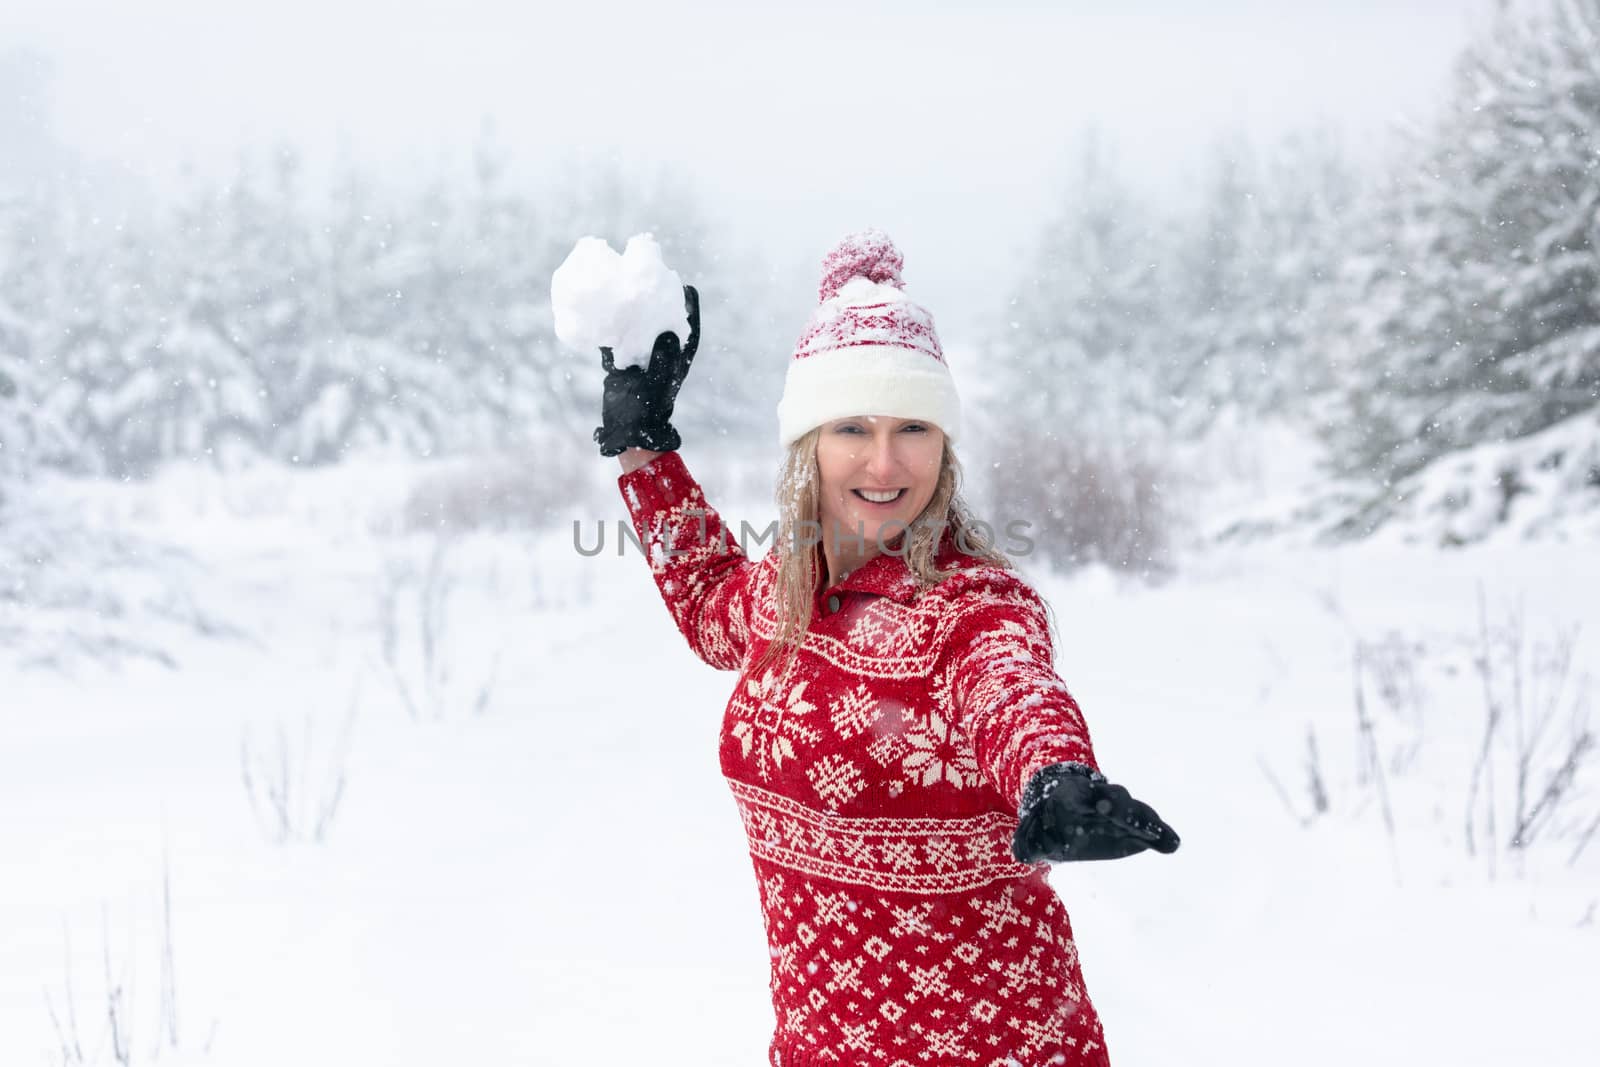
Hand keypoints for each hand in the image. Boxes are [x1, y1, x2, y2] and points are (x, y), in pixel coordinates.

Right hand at [593, 285, 699, 456]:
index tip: (680, 282)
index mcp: (678, 352)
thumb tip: (668, 334)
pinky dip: (610, 323)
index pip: (688, 318)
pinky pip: (617, 334)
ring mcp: (641, 352)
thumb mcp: (659, 382)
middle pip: (662, 313)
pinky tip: (600, 307)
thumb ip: (664, 358)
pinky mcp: (622, 359)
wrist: (628, 429)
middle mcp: (661, 348)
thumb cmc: (649, 407)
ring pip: (638, 321)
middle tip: (645, 272)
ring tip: (620, 283)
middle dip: (654, 294)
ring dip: (630, 306)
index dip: (686, 298)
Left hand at [1012, 762, 1179, 862]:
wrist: (1069, 811)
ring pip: (1138, 812)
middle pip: (1118, 800)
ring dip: (1149, 822)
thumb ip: (1029, 842)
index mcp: (1077, 798)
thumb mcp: (1037, 832)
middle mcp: (1104, 801)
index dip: (1095, 800)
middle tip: (1134, 819)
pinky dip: (1162, 835)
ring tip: (1164, 836)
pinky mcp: (1137, 829)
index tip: (1101, 806)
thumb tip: (1021, 855)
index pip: (1087, 797)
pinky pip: (1152, 830)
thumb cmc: (1051, 824)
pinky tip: (1172, 844)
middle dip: (1125, 808)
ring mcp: (1123, 813)